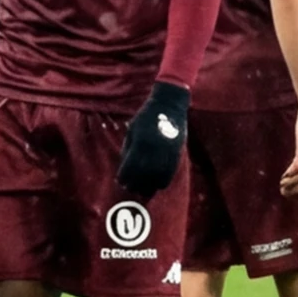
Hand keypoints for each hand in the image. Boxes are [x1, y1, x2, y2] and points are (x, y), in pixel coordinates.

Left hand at [115, 80, 190, 197]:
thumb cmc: (146, 117)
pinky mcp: (177, 152)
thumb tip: (125, 167)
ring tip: (143, 190)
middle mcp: (155, 149)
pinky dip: (163, 181)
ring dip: (150, 186)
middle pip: (144, 175)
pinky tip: (157, 185)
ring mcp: (168, 151)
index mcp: (141, 142)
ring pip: (158, 177)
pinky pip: (170, 172)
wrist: (169, 105)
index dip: (124, 177)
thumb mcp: (133, 130)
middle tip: (130, 188)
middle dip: (136, 184)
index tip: (120, 182)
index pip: (130, 167)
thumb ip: (129, 149)